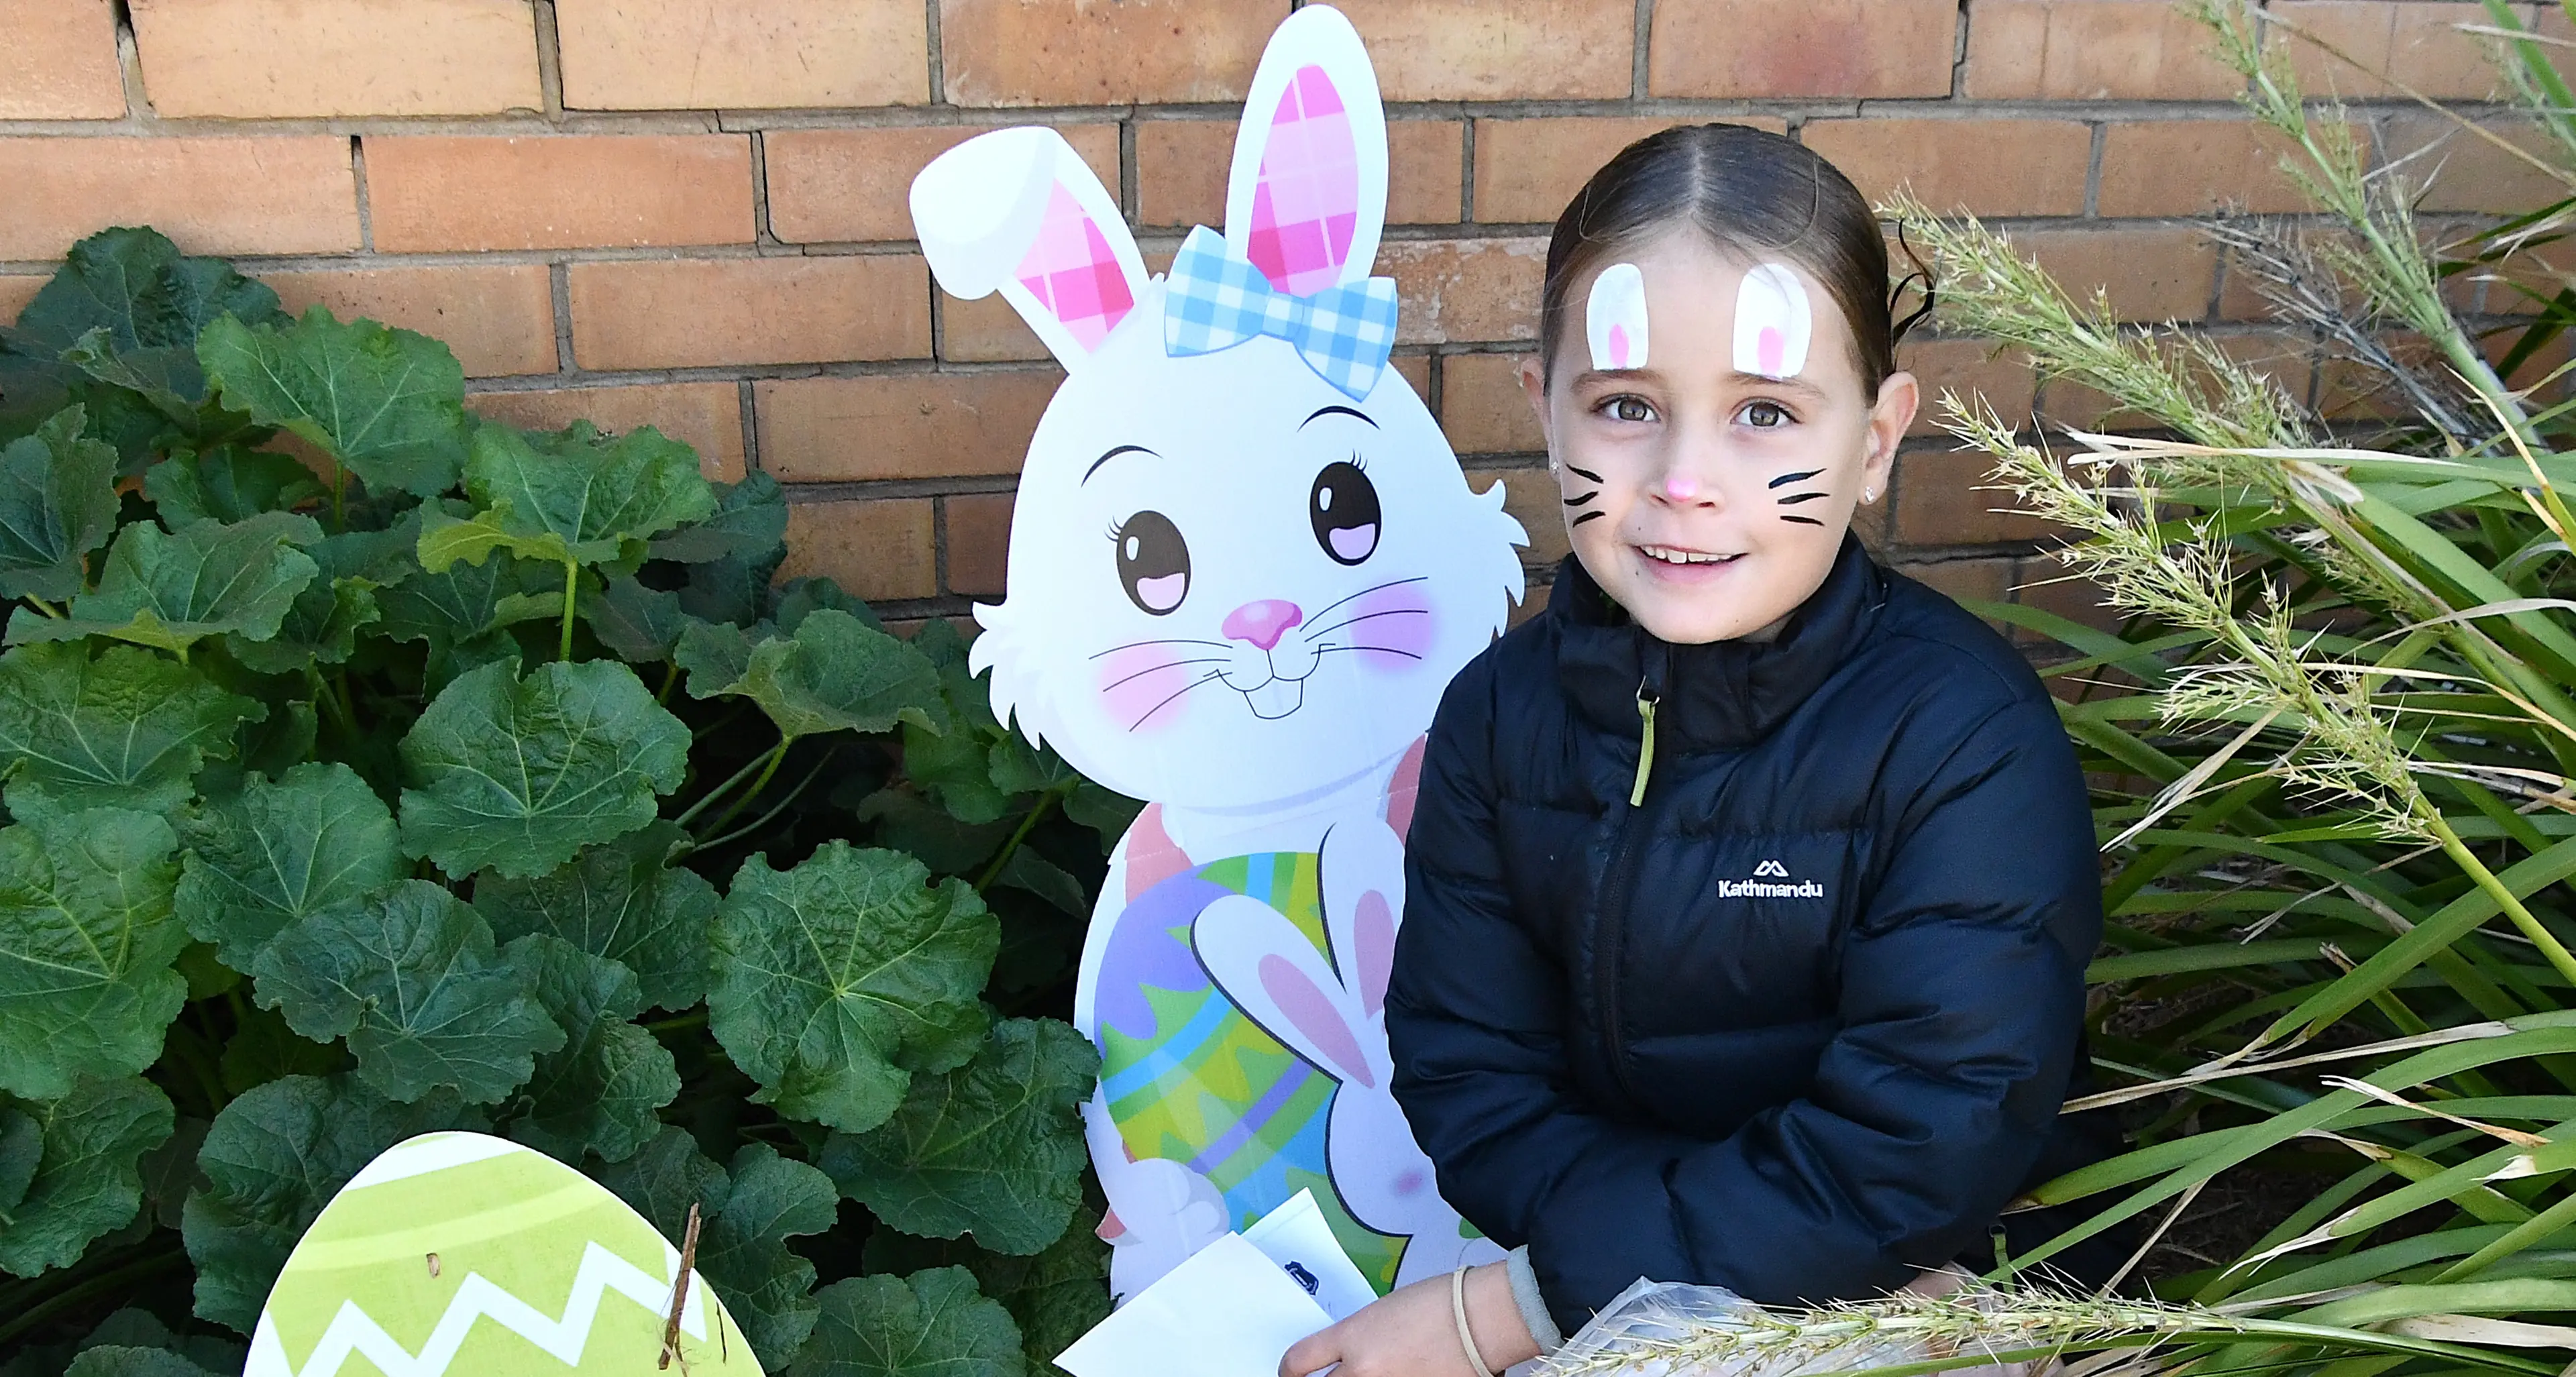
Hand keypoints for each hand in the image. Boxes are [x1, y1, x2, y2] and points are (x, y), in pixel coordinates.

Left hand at [1280, 1263, 1539, 1376]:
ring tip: (1373, 1371)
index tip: (1291, 1375)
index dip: (1288, 1372)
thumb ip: (1360, 1338)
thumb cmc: (1443, 1304)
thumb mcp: (1385, 1311)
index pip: (1298, 1362)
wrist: (1483, 1319)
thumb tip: (1350, 1359)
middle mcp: (1363, 1370)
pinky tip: (1402, 1374)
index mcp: (1353, 1337)